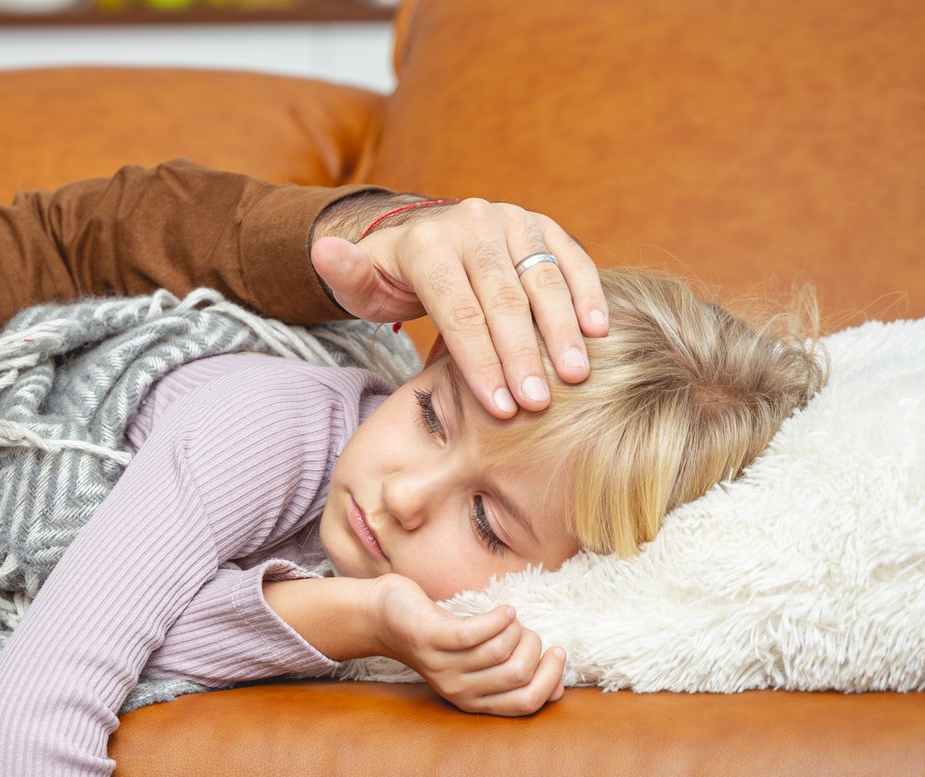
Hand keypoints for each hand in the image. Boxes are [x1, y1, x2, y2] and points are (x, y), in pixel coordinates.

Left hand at [310, 195, 608, 417]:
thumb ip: (345, 275)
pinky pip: (571, 258)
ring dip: (563, 330)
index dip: (480, 362)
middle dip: (522, 356)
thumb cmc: (391, 280)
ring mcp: (512, 220)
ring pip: (542, 278)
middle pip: (503, 299)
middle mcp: (472, 223)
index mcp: (426, 243)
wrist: (425, 240)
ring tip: (577, 376)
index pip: (458, 311)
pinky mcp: (542, 224)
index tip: (500, 408)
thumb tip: (324, 252)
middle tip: (539, 405)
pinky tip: (601, 331)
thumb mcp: (360, 284)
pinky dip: (587, 292)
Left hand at [368, 573, 566, 716]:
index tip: (557, 652)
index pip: (525, 704)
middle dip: (535, 648)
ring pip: (501, 651)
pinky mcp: (432, 638)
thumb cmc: (442, 637)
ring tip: (507, 618)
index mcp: (473, 700)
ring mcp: (442, 665)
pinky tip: (503, 610)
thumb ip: (512, 678)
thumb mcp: (478, 664)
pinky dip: (499, 618)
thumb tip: (557, 690)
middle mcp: (457, 690)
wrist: (384, 618)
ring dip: (515, 629)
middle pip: (518, 676)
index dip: (550, 679)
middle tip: (526, 631)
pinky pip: (476, 632)